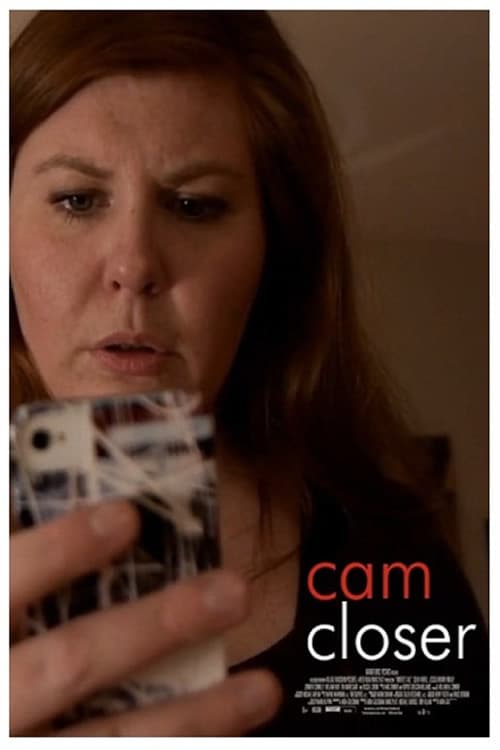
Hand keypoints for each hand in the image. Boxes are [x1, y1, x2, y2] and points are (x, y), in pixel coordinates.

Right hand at [10, 500, 281, 735]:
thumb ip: (2, 563)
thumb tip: (15, 492)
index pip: (3, 581)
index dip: (59, 550)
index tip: (125, 518)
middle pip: (69, 662)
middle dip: (155, 628)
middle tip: (232, 591)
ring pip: (107, 745)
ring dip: (192, 720)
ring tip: (261, 690)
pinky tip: (218, 748)